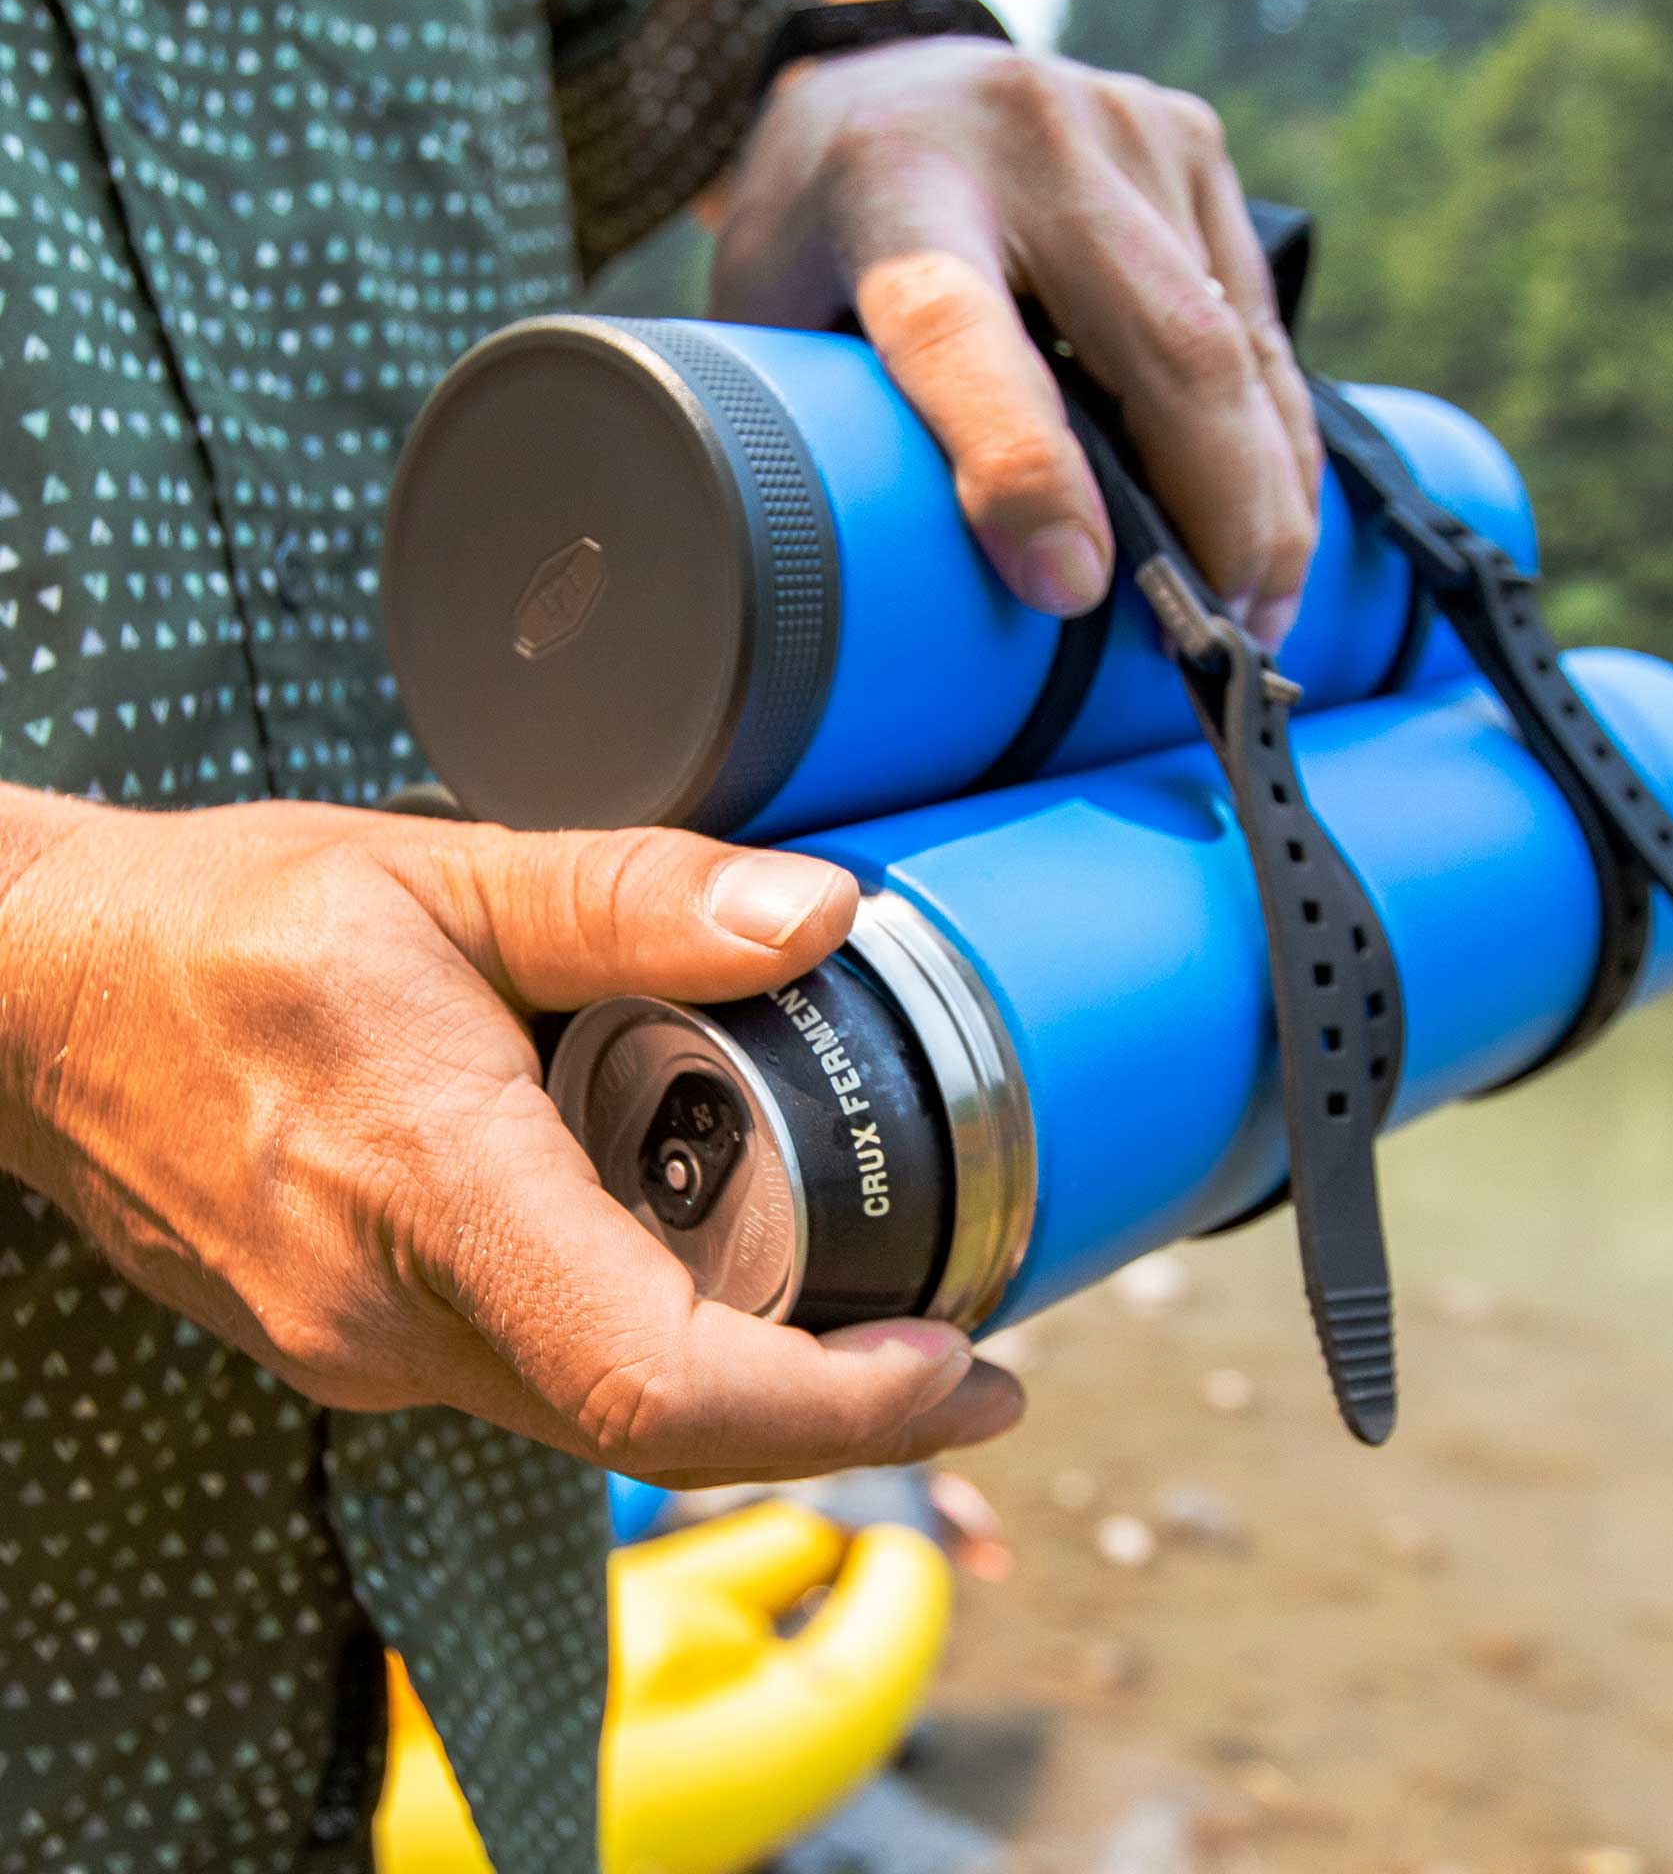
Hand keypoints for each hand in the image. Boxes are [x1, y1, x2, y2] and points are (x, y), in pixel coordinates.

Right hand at [0, 791, 1022, 1483]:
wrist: (34, 1001)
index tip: (953, 1372)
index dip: (834, 1409)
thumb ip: (634, 896)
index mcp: (431, 1188)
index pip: (658, 1378)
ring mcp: (368, 1347)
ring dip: (749, 1385)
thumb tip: (814, 916)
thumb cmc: (211, 928)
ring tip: (866, 1306)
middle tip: (957, 1345)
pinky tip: (708, 1264)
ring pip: (601, 1414)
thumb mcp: (440, 871)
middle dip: (833, 1412)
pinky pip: (539, 1375)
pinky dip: (651, 1345)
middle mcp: (395, 1313)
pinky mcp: (361, 1340)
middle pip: (657, 1424)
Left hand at [712, 40, 1322, 646]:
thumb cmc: (817, 238)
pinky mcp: (1193, 147)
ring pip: (1235, 346)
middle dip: (1218, 518)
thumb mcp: (777, 324)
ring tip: (1261, 614)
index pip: (962, 331)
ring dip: (1268, 500)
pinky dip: (1280, 441)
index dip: (1021, 468)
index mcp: (891, 188)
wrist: (876, 74)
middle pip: (1163, 349)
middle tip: (1222, 648)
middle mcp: (1024, 141)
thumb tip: (919, 598)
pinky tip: (1281, 526)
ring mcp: (1126, 133)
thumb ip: (837, 430)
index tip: (1073, 590)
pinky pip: (1261, 323)